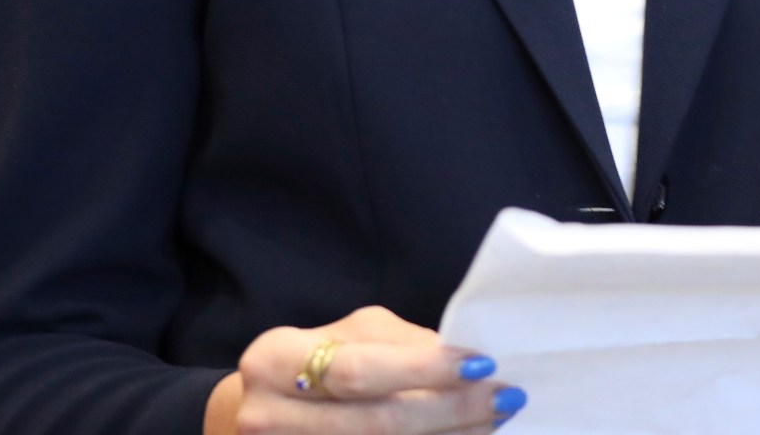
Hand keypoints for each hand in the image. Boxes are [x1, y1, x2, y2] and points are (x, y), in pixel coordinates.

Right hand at [204, 306, 525, 434]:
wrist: (255, 415)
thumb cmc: (313, 366)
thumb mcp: (344, 337)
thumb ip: (398, 344)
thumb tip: (468, 354)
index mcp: (274, 361)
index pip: (358, 369)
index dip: (422, 369)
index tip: (481, 363)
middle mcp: (268, 416)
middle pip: (375, 422)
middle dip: (450, 410)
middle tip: (504, 397)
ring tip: (494, 421)